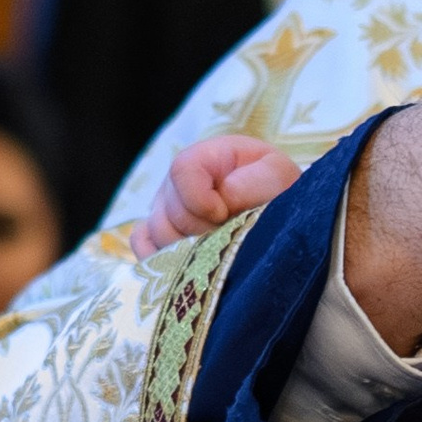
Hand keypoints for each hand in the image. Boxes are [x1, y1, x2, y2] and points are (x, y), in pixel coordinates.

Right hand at [130, 134, 300, 256]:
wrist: (277, 214)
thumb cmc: (278, 190)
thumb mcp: (277, 175)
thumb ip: (253, 182)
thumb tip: (221, 198)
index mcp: (204, 158)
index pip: (182, 170)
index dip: (200, 199)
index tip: (225, 214)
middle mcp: (176, 183)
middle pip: (168, 212)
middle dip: (201, 230)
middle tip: (228, 236)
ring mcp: (164, 211)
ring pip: (158, 236)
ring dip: (190, 250)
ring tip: (218, 250)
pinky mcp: (159, 238)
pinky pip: (144, 249)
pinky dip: (163, 259)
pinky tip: (189, 264)